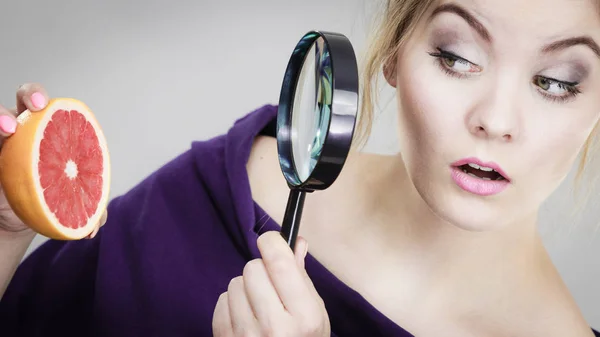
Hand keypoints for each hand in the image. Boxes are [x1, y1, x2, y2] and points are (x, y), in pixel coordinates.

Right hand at [0, 83, 106, 238]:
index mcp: (47, 130)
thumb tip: (95, 225)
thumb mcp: (70, 202)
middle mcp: (21, 128)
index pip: (40, 103)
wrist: (22, 218)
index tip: (45, 105)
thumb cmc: (51, 197)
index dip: (38, 95)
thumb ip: (89, 209)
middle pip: (20, 97)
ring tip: (6, 130)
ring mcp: (0, 140)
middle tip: (37, 108)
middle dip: (28, 94)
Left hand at [212, 231, 330, 336]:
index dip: (272, 243)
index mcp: (304, 317)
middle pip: (253, 268)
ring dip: (245, 290)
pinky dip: (231, 306)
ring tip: (258, 307)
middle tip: (271, 288)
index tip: (271, 242)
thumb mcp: (315, 314)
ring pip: (234, 283)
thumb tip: (294, 241)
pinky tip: (245, 319)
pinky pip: (221, 302)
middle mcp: (274, 328)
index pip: (279, 263)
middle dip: (261, 272)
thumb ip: (302, 277)